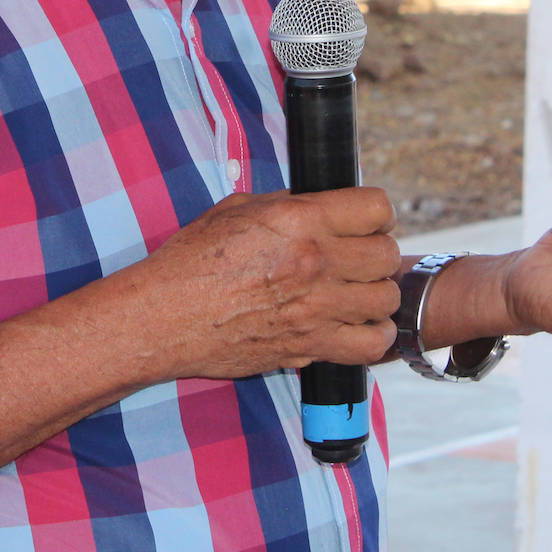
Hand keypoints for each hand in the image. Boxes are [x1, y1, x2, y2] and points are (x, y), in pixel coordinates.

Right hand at [117, 188, 402, 379]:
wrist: (165, 316)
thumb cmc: (192, 260)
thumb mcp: (236, 209)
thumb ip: (287, 204)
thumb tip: (321, 204)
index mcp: (298, 220)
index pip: (376, 207)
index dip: (376, 212)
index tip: (366, 221)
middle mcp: (315, 262)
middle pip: (387, 253)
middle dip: (377, 251)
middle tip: (358, 257)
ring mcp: (316, 308)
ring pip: (386, 298)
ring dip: (376, 293)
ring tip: (357, 292)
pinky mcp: (311, 347)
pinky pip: (372, 344)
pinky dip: (372, 335)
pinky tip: (355, 325)